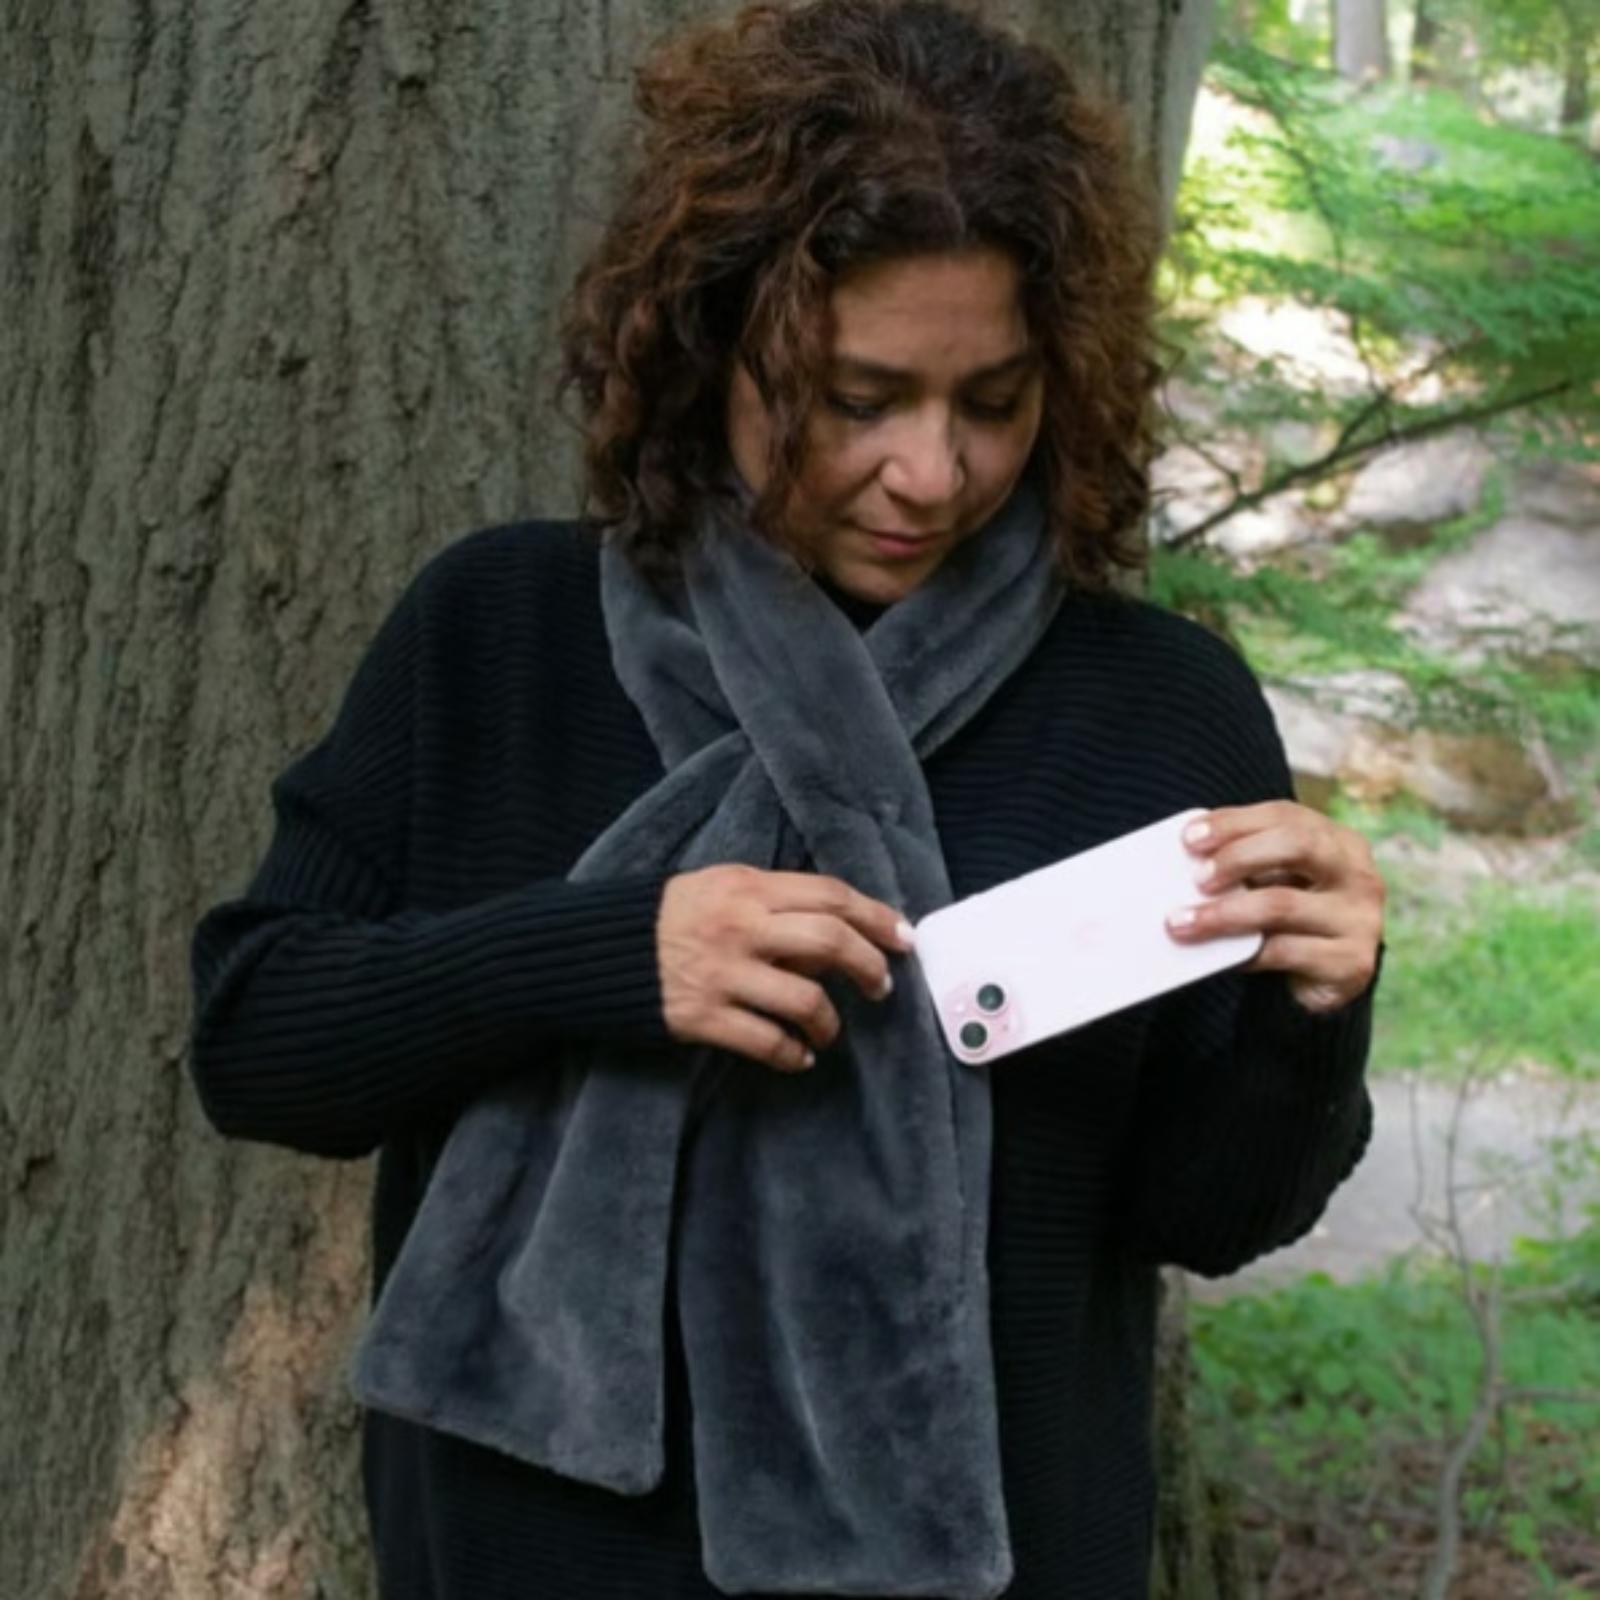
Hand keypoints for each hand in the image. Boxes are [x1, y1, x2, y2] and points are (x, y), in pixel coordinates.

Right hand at [658, 865, 914, 1071]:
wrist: (596, 949)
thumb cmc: (669, 916)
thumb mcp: (719, 887)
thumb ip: (772, 901)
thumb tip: (834, 930)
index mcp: (747, 887)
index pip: (830, 895)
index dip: (875, 916)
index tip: (901, 936)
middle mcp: (740, 927)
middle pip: (829, 941)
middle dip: (868, 966)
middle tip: (880, 985)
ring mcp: (722, 974)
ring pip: (806, 999)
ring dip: (830, 1021)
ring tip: (829, 1030)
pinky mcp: (702, 1016)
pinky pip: (767, 1041)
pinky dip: (792, 1054)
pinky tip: (799, 1056)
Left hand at [1164, 801, 1384, 1014]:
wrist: (1329, 979)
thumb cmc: (1292, 918)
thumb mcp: (1276, 882)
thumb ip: (1247, 864)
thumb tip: (1186, 857)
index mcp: (1339, 841)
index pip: (1285, 816)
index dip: (1235, 822)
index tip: (1190, 838)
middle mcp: (1358, 874)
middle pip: (1296, 845)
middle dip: (1238, 856)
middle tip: (1197, 878)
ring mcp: (1361, 919)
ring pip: (1282, 904)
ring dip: (1224, 913)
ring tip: (1183, 922)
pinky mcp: (1352, 963)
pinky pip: (1285, 952)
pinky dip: (1245, 953)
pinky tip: (1220, 956)